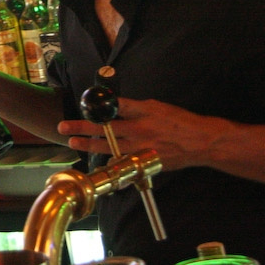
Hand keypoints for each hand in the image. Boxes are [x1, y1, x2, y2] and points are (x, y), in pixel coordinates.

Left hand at [57, 98, 213, 171]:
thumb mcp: (157, 106)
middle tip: (64, 126)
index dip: (96, 104)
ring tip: (73, 142)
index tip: (82, 103)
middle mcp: (140, 129)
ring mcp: (141, 147)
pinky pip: (122, 160)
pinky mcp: (145, 161)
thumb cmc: (179, 121)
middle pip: (105, 127)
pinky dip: (109, 158)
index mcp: (144, 111)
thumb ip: (136, 108)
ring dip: (88, 144)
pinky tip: (97, 157)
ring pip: (108, 147)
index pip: (115, 105)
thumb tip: (115, 107)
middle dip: (82, 126)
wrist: (200, 142)